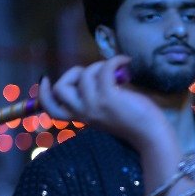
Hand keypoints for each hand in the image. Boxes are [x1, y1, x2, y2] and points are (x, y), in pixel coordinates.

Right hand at [38, 56, 176, 151]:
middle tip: (92, 72)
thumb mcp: (106, 110)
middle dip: (73, 73)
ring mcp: (95, 106)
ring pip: (83, 75)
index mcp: (82, 117)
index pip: (52, 110)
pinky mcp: (110, 98)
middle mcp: (84, 113)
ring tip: (115, 70)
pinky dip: (114, 60)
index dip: (43, 93)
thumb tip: (89, 73)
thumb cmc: (133, 121)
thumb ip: (93, 96)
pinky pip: (103, 69)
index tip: (46, 79)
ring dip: (98, 66)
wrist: (151, 134)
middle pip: (60, 89)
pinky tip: (126, 61)